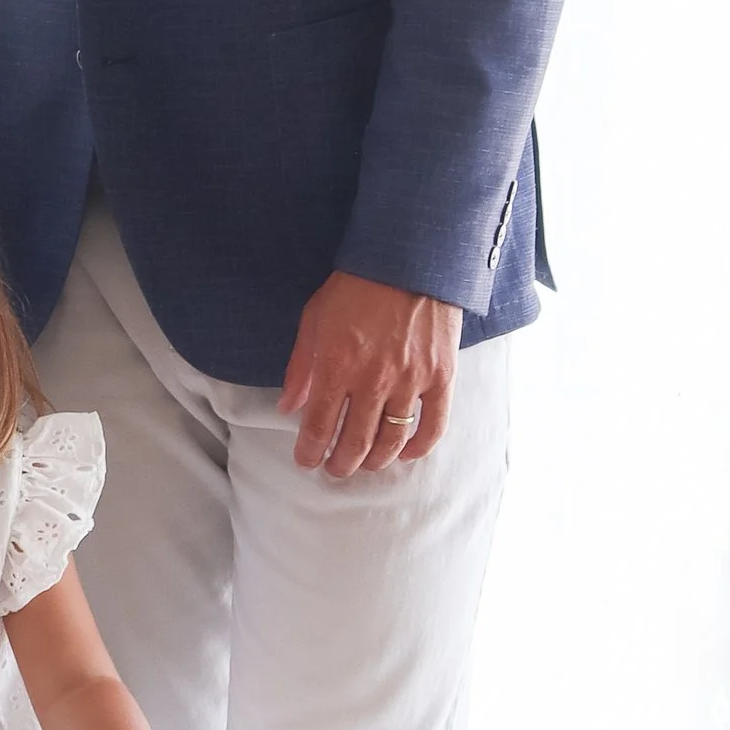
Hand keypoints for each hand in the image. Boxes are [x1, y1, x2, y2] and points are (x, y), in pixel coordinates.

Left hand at [278, 270, 461, 478]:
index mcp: (337, 366)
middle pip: (355, 441)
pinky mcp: (441, 377)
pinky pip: (433, 425)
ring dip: (375, 460)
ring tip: (364, 465)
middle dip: (340, 463)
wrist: (408, 260)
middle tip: (334, 469)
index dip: (310, 450)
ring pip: (391, 439)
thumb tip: (289, 407)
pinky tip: (406, 454)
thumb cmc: (355, 287)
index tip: (306, 460)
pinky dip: (419, 447)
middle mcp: (373, 380)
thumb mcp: (314, 320)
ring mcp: (410, 381)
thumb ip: (301, 368)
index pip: (319, 426)